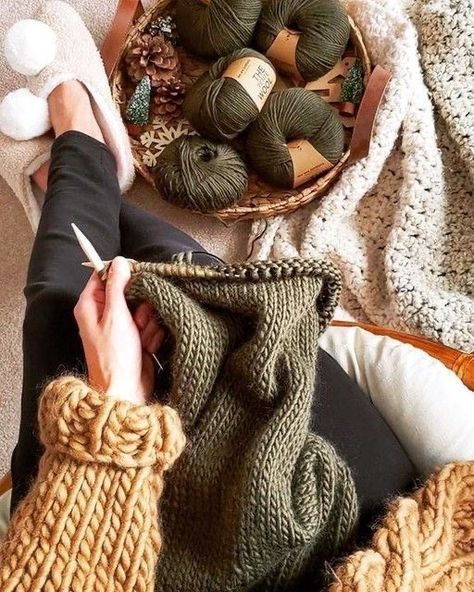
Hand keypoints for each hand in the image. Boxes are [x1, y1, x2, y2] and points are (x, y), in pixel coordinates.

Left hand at [74, 257, 164, 404]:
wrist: (125, 391)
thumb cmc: (114, 358)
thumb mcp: (115, 316)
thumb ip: (118, 286)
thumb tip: (120, 261)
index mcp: (91, 306)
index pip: (104, 275)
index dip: (122, 275)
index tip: (136, 279)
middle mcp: (104, 315)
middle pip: (129, 291)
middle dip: (139, 305)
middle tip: (137, 320)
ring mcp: (121, 327)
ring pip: (144, 307)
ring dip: (148, 322)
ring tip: (141, 338)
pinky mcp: (136, 338)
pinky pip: (151, 324)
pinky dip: (152, 334)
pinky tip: (147, 347)